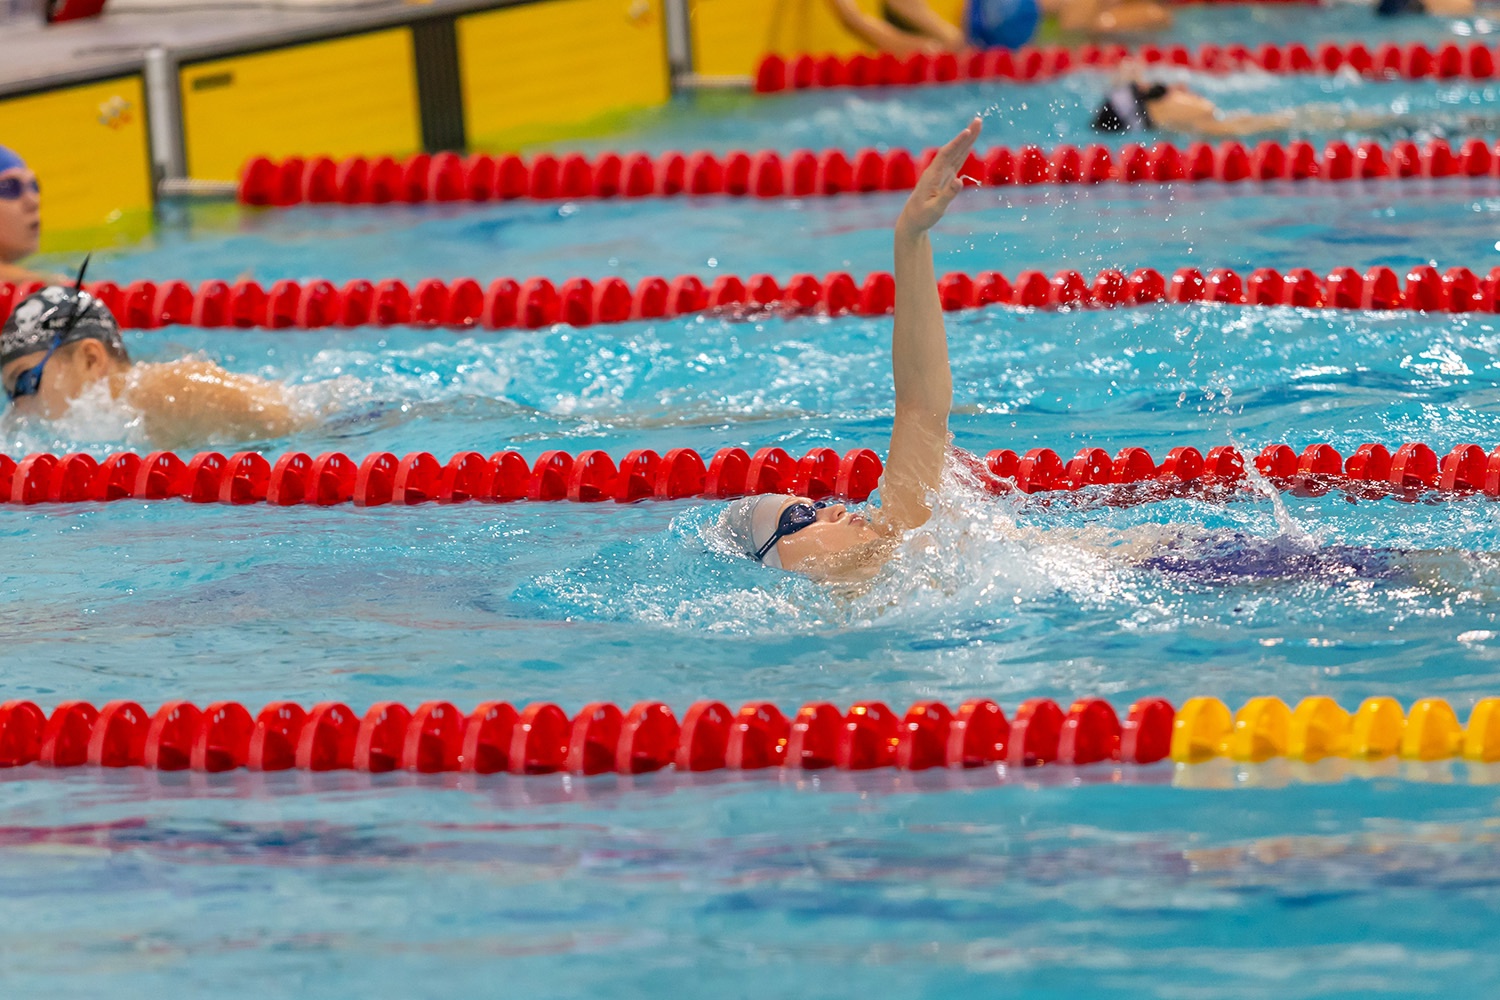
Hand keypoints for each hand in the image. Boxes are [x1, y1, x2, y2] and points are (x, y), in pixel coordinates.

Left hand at [896, 117, 981, 238]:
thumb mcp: (935, 209)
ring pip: (955, 153)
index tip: (967, 131)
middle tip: (978, 120)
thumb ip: (947, 195)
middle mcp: (936, 171)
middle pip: (952, 149)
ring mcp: (940, 173)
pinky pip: (956, 161)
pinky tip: (969, 144)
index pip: (946, 155)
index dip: (957, 143)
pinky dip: (964, 151)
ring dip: (966, 140)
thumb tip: (960, 180)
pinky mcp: (944, 177)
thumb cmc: (922, 217)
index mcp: (932, 176)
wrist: (912, 221)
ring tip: (977, 126)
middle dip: (966, 135)